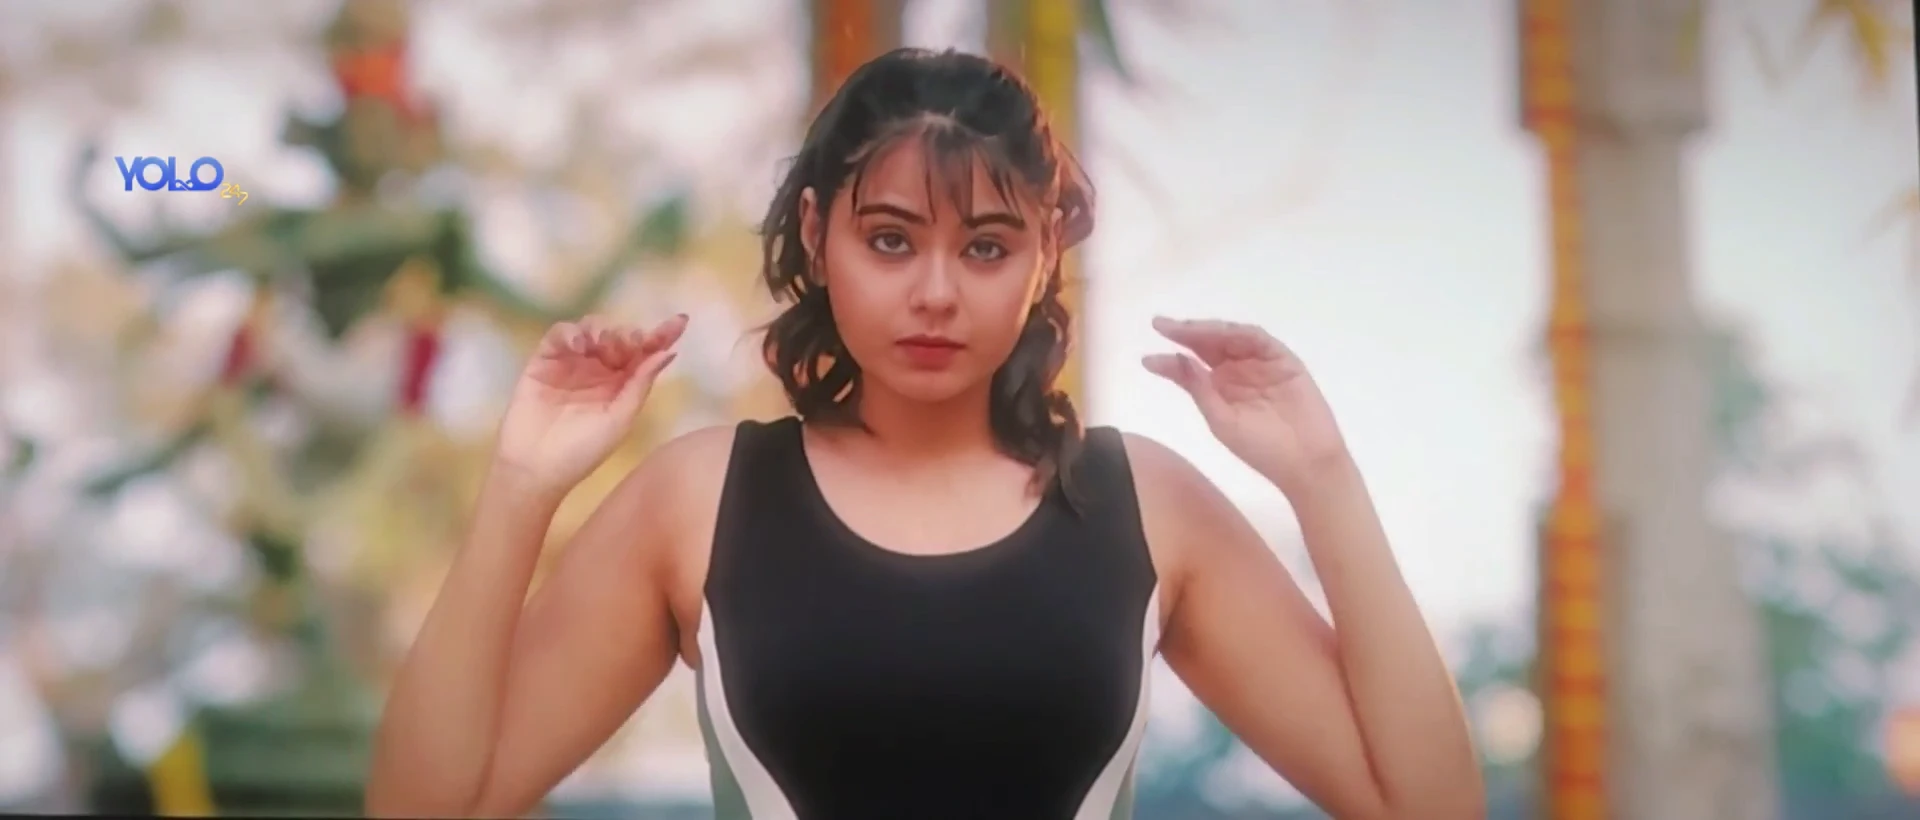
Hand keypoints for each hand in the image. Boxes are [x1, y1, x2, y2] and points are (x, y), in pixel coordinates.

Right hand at [494, 314, 687, 493]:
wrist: (536, 467)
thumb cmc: (582, 451)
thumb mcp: (620, 419)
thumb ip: (641, 384)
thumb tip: (668, 352)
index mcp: (623, 384)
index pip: (645, 354)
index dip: (662, 336)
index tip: (680, 321)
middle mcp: (600, 369)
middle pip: (620, 336)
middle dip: (628, 334)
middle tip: (629, 344)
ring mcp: (572, 362)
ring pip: (591, 329)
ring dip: (602, 329)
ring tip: (602, 343)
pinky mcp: (544, 360)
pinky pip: (560, 334)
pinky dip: (571, 333)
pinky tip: (579, 345)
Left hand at [1143, 317, 1349, 494]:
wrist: (1304, 462)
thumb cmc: (1261, 449)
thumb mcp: (1221, 421)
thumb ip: (1199, 389)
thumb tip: (1177, 359)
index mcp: (1219, 388)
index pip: (1189, 368)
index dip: (1168, 362)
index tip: (1146, 359)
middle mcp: (1236, 371)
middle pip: (1207, 346)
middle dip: (1185, 334)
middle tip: (1162, 326)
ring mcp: (1260, 363)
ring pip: (1231, 338)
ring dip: (1209, 330)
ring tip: (1186, 329)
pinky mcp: (1283, 360)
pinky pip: (1260, 341)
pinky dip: (1241, 334)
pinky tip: (1222, 333)